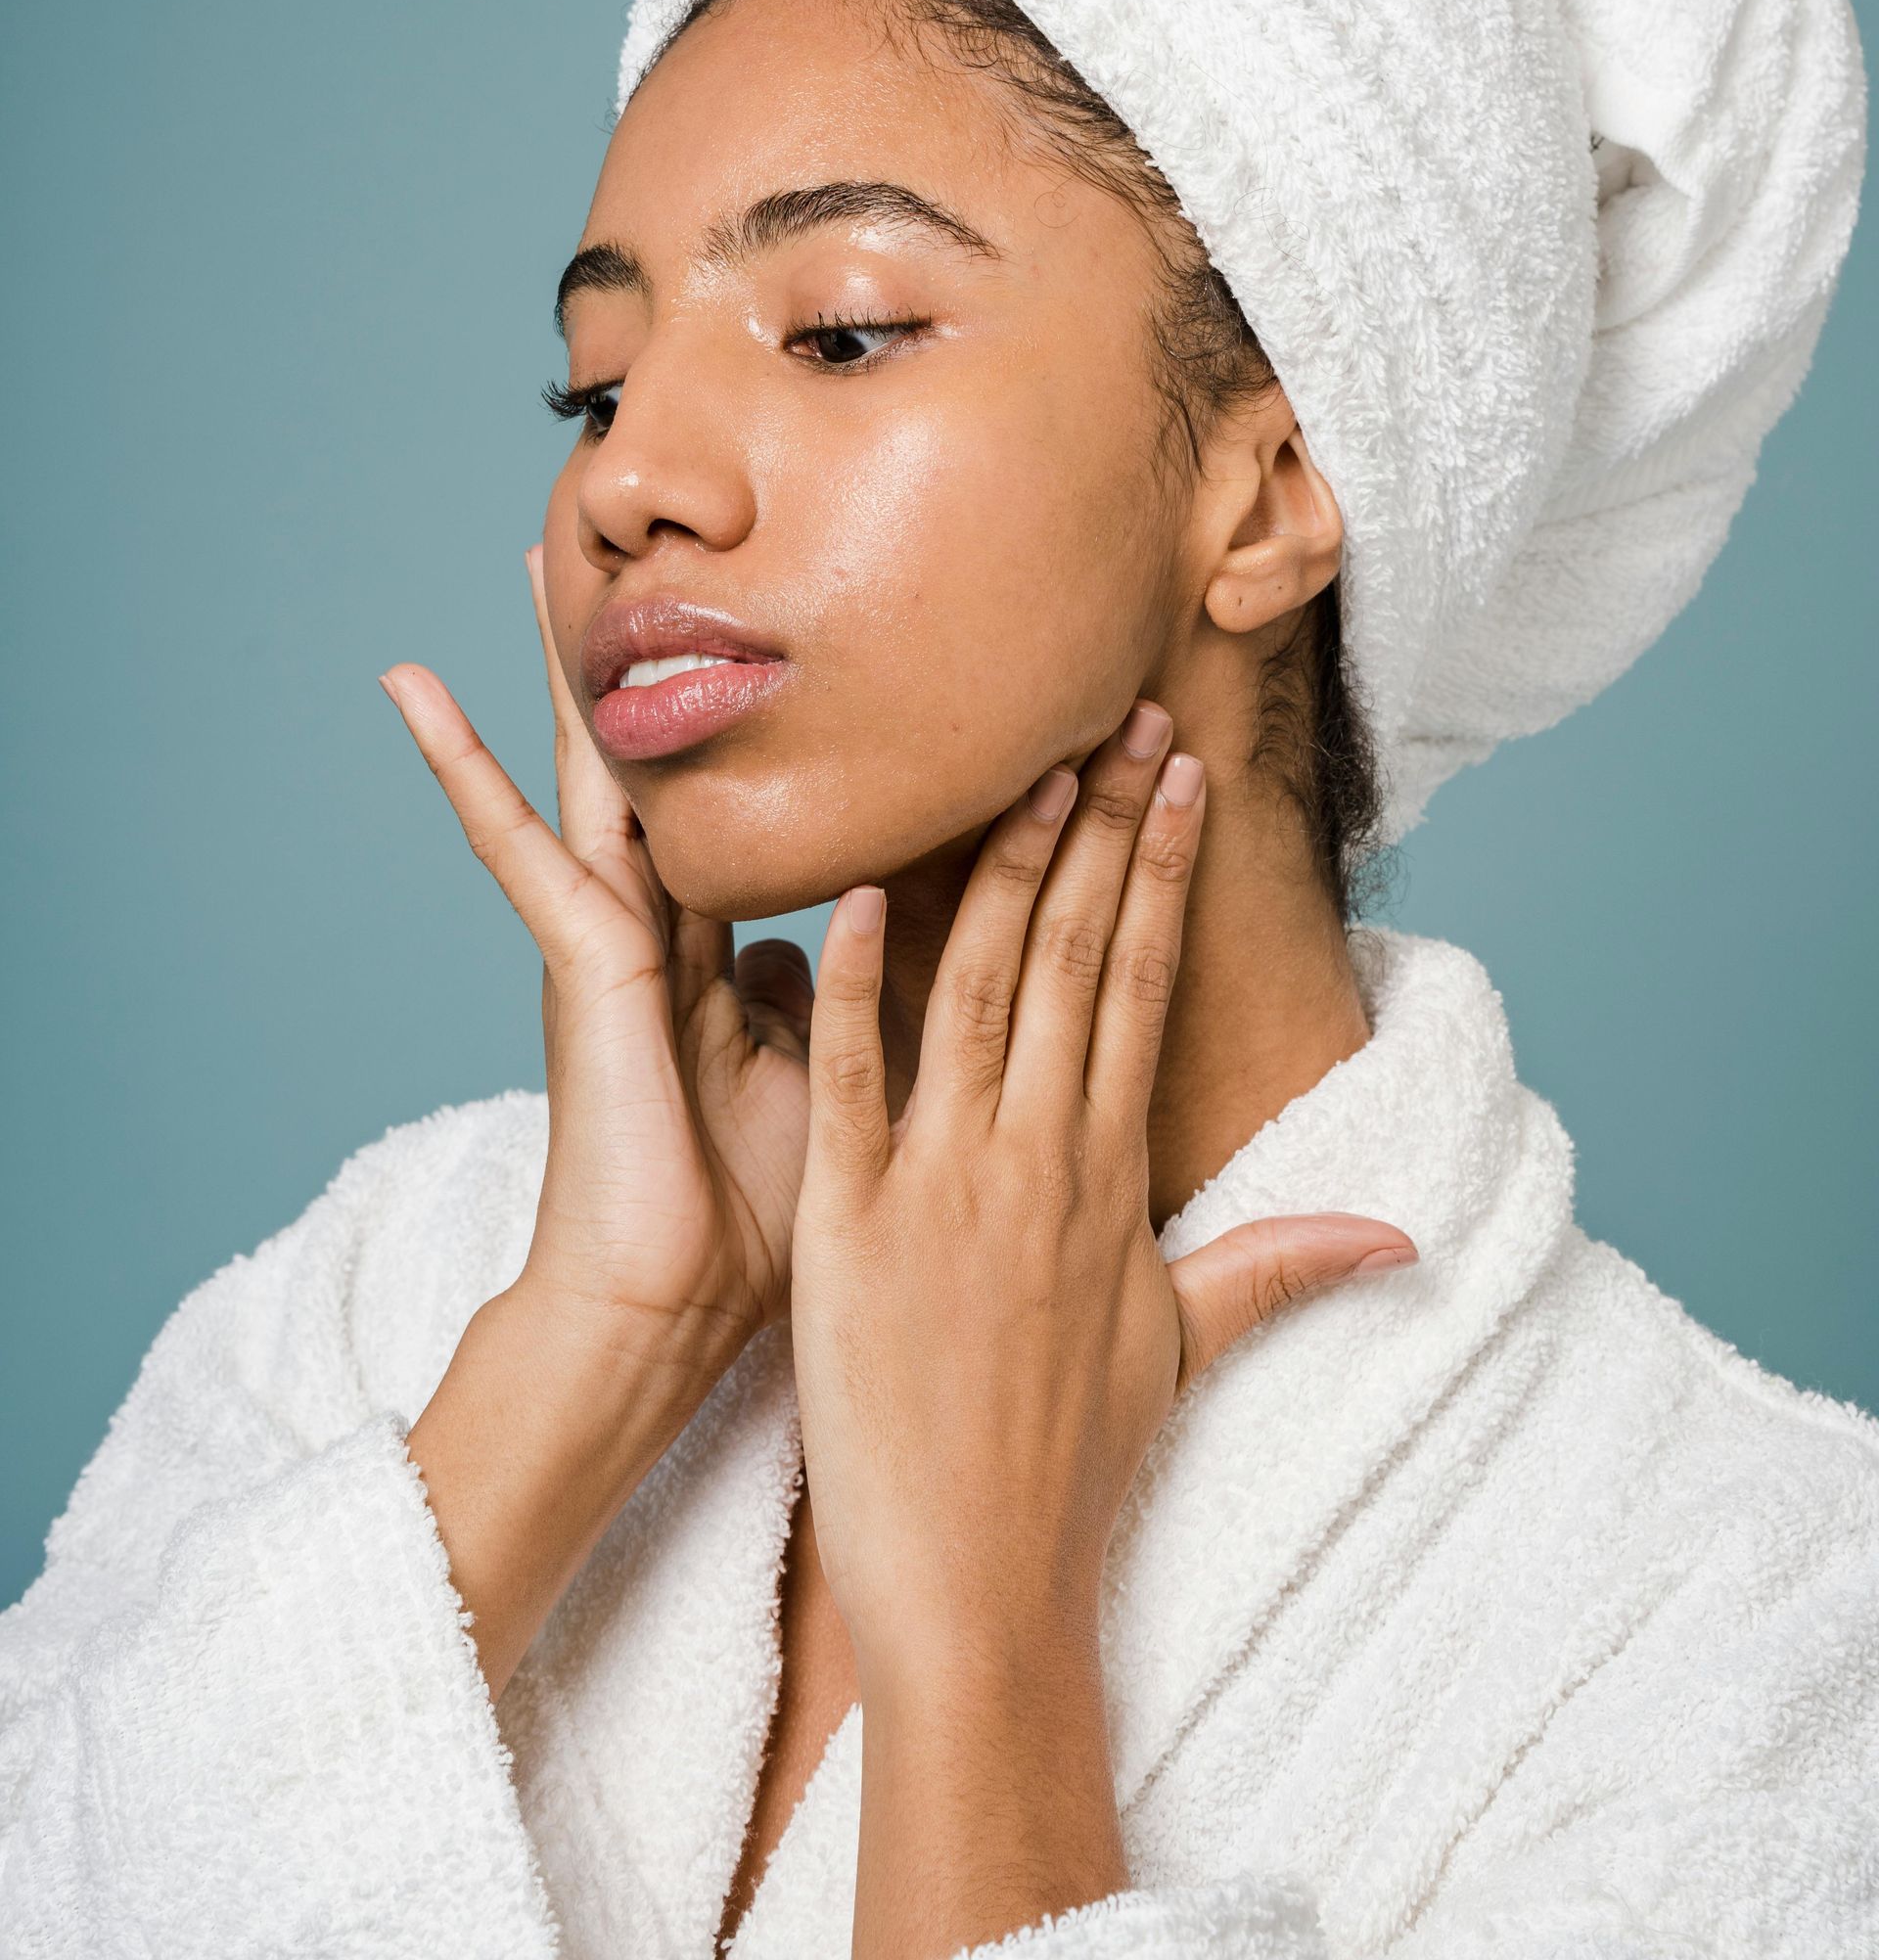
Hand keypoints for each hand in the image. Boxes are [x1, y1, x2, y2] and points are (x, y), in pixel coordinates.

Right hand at [385, 552, 812, 1695]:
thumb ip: (824, 989)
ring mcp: (605, 937)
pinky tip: (415, 690)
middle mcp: (650, 923)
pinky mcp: (576, 962)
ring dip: (558, 669)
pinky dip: (463, 765)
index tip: (757, 619)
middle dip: (644, 659)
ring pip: (585, 770)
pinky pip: (517, 844)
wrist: (675, 1314)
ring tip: (530, 556)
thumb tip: (824, 931)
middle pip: (650, 760)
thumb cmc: (752, 1216)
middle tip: (625, 544)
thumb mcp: (824, 1070)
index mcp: (708, 946)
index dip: (739, 714)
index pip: (723, 799)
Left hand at [788, 701, 1415, 1958]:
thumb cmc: (1072, 1465)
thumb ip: (1283, 1263)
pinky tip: (855, 891)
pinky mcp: (849, 1219)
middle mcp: (1040, 1156)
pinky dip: (850, 982)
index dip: (1158, 869)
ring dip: (1001, 864)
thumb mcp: (1186, 1347)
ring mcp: (945, 1181)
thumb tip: (1406, 1236)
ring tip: (1024, 760)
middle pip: (1074, 954)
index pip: (1142, 982)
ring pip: (979, 986)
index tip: (1174, 772)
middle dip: (1099, 824)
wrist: (976, 1582)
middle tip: (1117, 712)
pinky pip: (850, 1078)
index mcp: (1110, 1172)